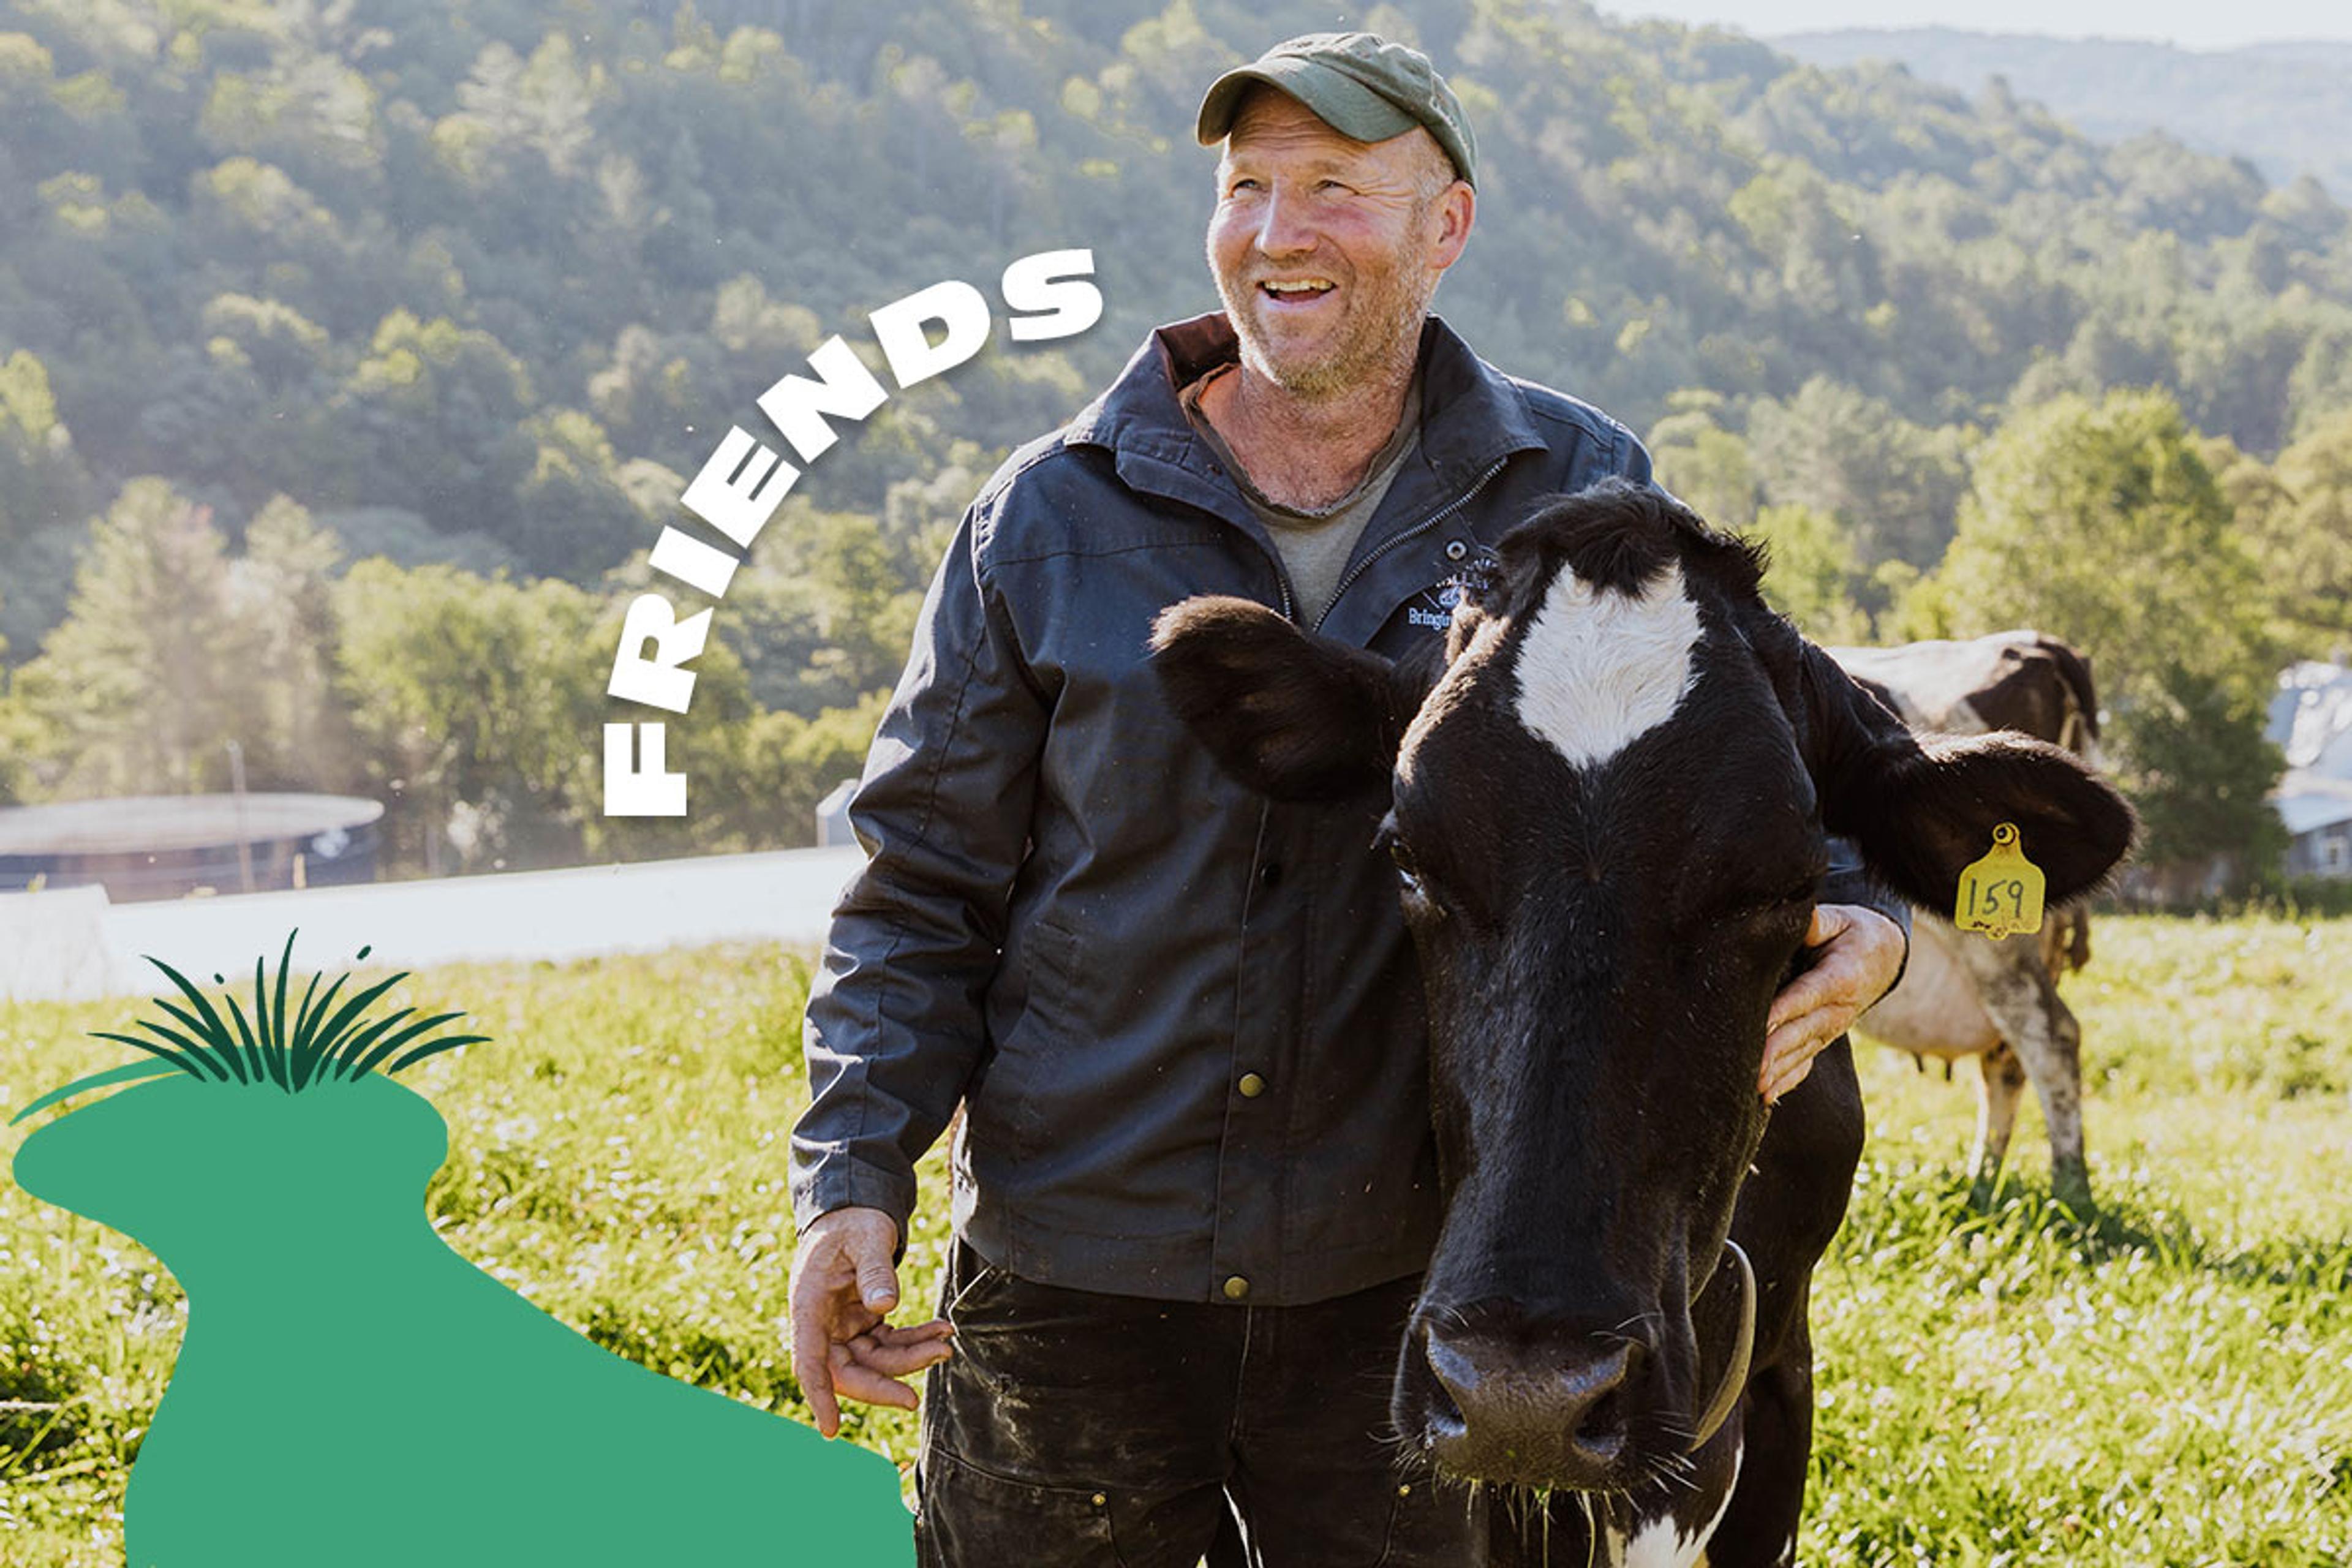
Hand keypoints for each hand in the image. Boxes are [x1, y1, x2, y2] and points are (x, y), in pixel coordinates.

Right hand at [787, 1206, 954, 1437]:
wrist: (855, 1211)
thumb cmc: (853, 1222)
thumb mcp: (865, 1237)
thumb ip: (874, 1270)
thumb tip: (886, 1307)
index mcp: (808, 1304)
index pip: (809, 1359)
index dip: (819, 1395)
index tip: (830, 1429)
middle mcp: (822, 1324)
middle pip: (848, 1370)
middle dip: (884, 1382)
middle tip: (919, 1390)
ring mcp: (843, 1327)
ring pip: (875, 1361)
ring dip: (911, 1357)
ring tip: (945, 1340)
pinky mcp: (864, 1324)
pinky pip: (889, 1344)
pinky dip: (915, 1341)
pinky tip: (941, 1329)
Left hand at [1760, 903, 1904, 1104]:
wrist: (1883, 957)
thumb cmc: (1853, 933)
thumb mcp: (1841, 920)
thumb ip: (1817, 922)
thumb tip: (1796, 920)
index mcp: (1841, 979)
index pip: (1807, 997)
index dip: (1784, 1011)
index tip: (1761, 1024)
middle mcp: (1838, 1010)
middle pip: (1802, 1032)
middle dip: (1776, 1052)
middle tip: (1751, 1069)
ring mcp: (1832, 1029)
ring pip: (1802, 1053)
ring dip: (1778, 1073)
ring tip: (1754, 1090)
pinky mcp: (1824, 1039)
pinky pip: (1806, 1063)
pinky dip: (1787, 1081)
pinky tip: (1766, 1098)